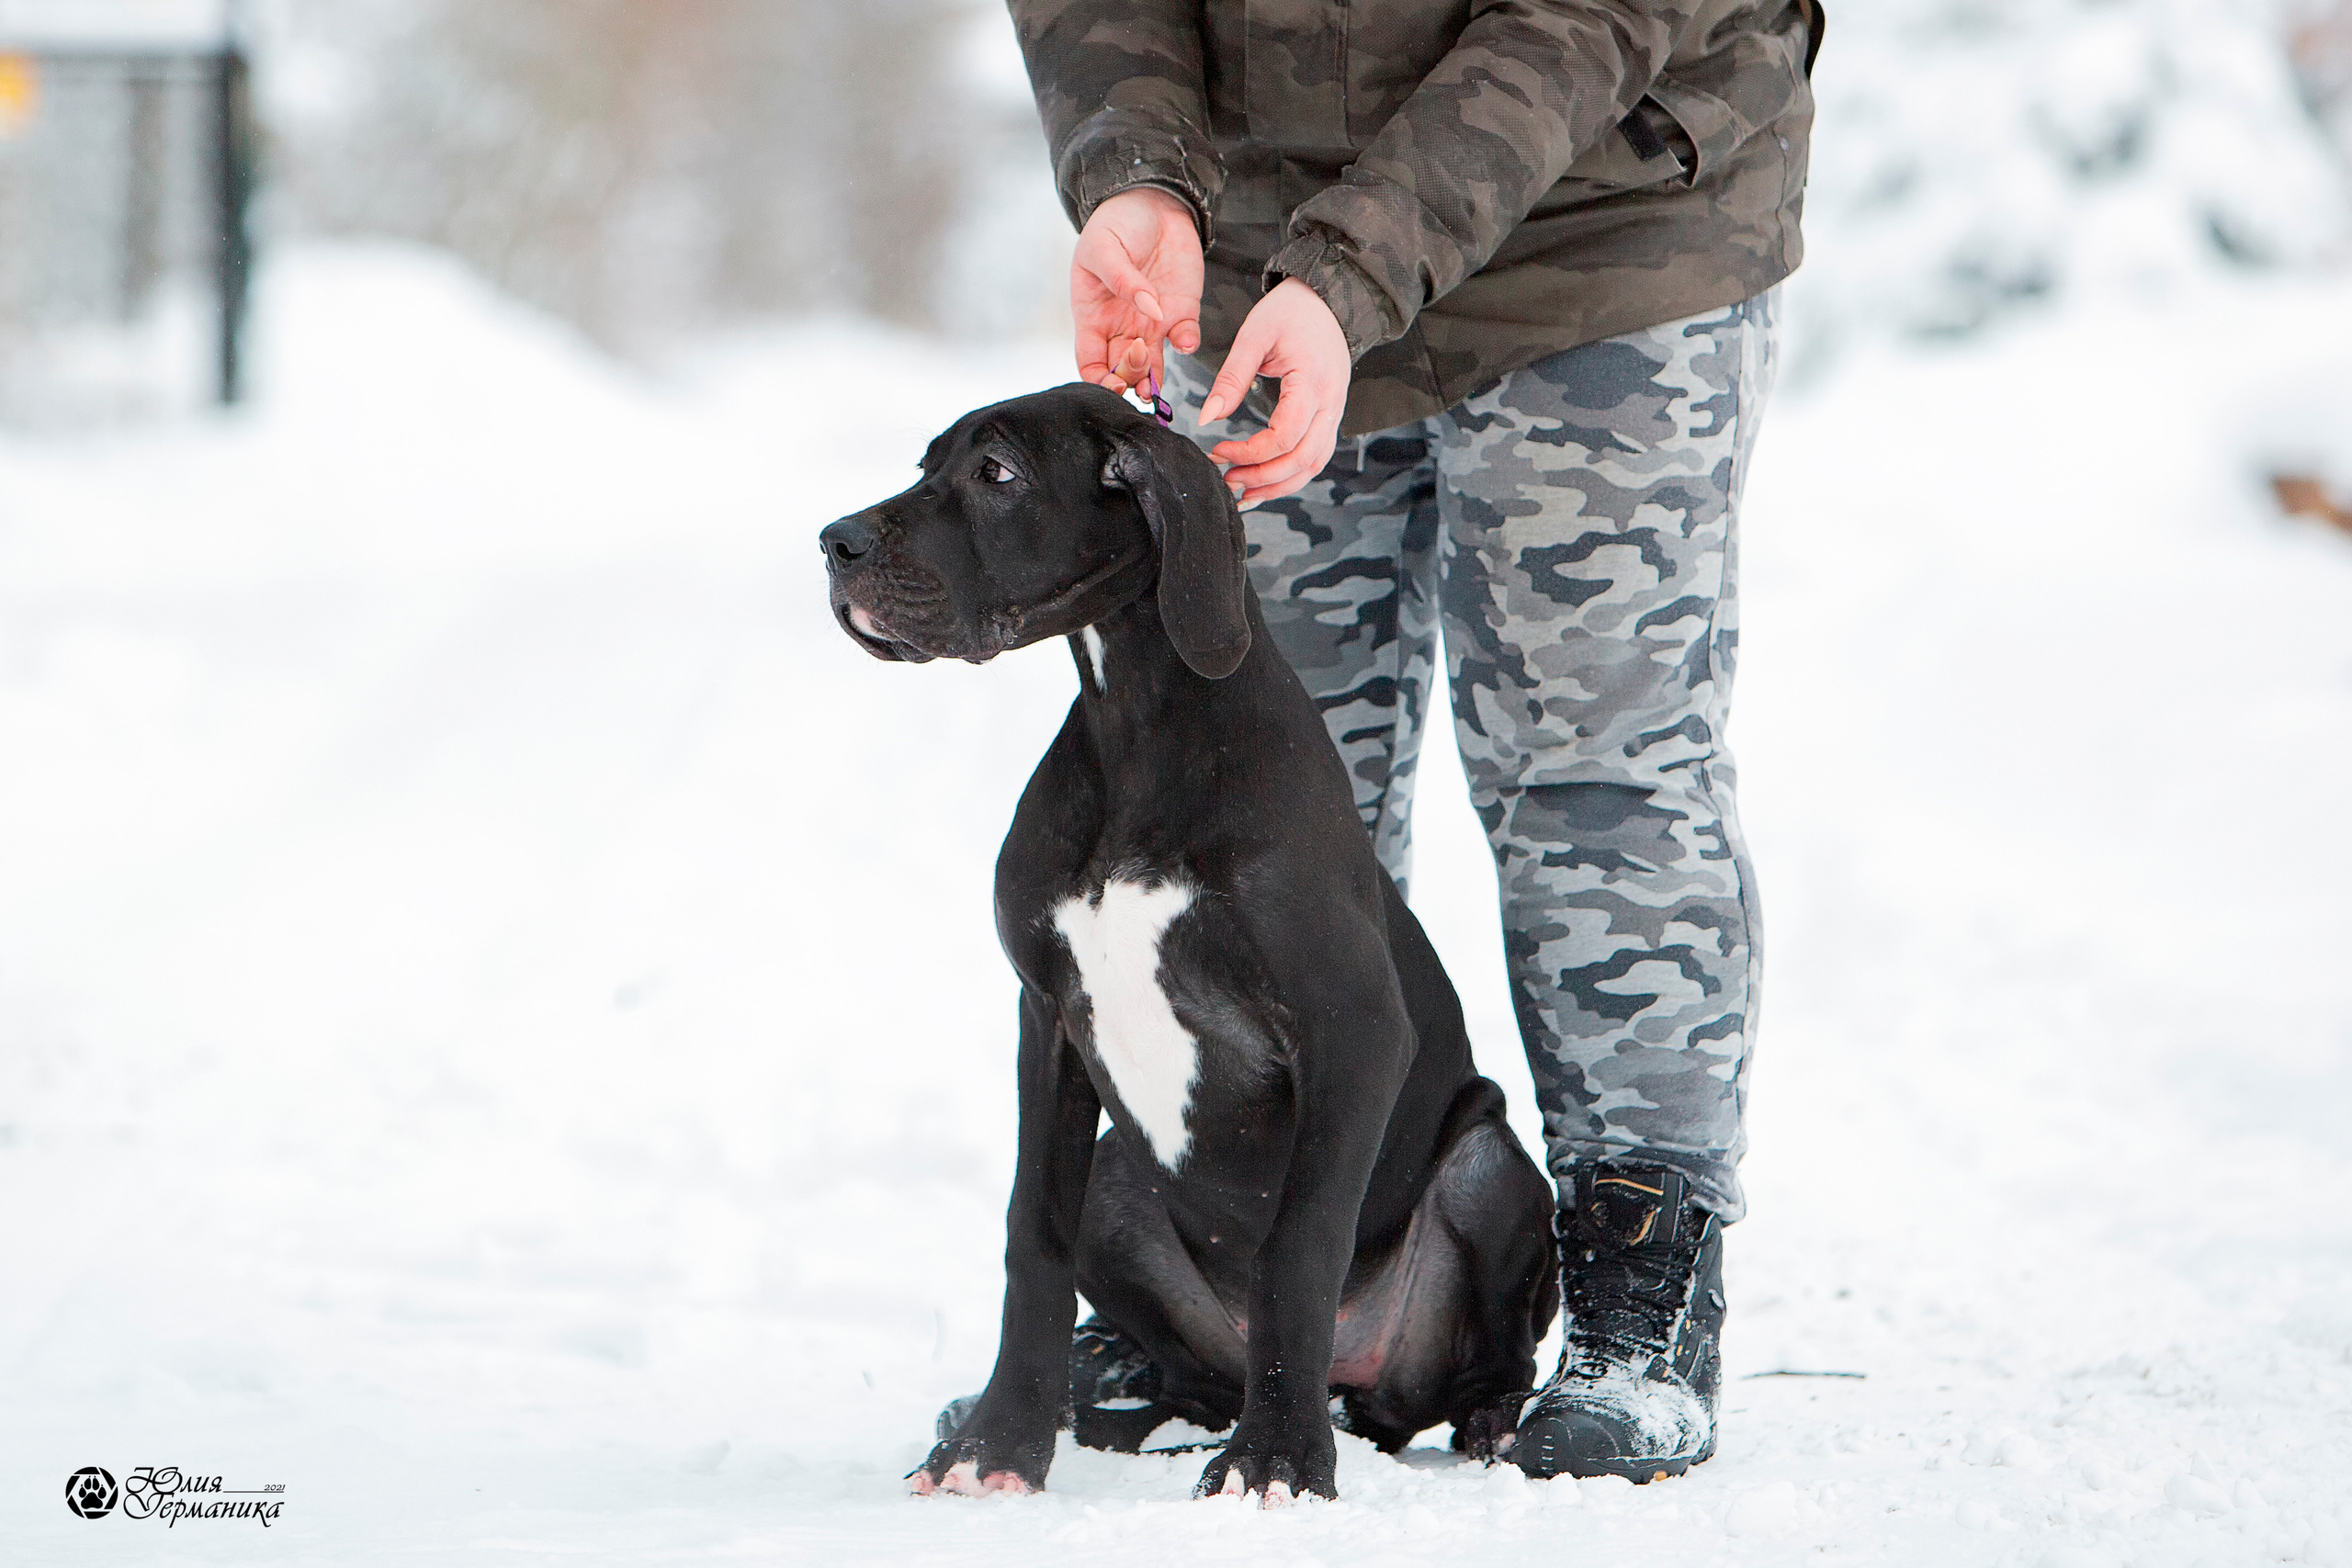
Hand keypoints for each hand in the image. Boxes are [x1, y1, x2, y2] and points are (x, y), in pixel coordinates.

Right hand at [1072, 187, 1203, 396]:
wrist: (1153, 201)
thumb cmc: (1117, 222)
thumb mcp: (1104, 246)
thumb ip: (1121, 278)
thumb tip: (1148, 308)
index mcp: (1093, 315)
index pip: (1090, 362)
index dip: (1099, 380)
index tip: (1113, 383)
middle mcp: (1120, 326)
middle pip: (1121, 369)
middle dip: (1129, 377)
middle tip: (1139, 359)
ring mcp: (1151, 322)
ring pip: (1151, 366)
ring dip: (1155, 380)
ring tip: (1157, 385)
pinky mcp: (1180, 311)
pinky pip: (1184, 339)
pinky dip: (1187, 344)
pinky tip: (1185, 339)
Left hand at [1200, 278, 1349, 506]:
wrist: (1327, 300)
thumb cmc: (1290, 312)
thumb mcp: (1254, 336)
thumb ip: (1231, 378)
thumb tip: (1207, 418)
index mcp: (1312, 381)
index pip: (1285, 436)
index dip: (1250, 452)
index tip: (1218, 449)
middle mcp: (1331, 402)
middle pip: (1302, 459)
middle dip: (1262, 477)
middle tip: (1226, 479)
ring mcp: (1336, 412)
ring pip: (1313, 465)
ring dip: (1279, 485)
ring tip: (1243, 492)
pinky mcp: (1331, 416)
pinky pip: (1316, 456)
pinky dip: (1291, 475)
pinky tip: (1264, 481)